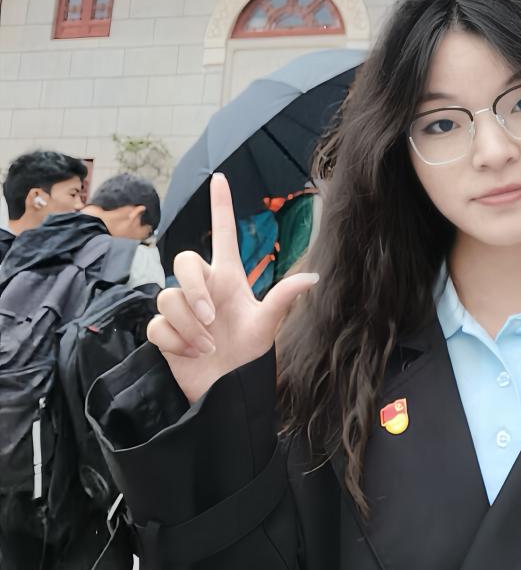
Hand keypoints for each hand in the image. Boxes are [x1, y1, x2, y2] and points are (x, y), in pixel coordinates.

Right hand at [147, 174, 318, 402]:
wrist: (229, 392)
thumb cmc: (249, 357)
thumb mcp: (268, 325)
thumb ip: (284, 298)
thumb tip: (313, 276)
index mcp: (229, 279)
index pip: (223, 234)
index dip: (221, 206)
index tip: (220, 177)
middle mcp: (203, 288)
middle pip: (184, 261)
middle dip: (196, 290)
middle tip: (213, 319)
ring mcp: (181, 309)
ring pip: (169, 297)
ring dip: (190, 325)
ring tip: (209, 345)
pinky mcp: (163, 331)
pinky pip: (157, 324)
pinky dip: (176, 341)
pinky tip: (191, 353)